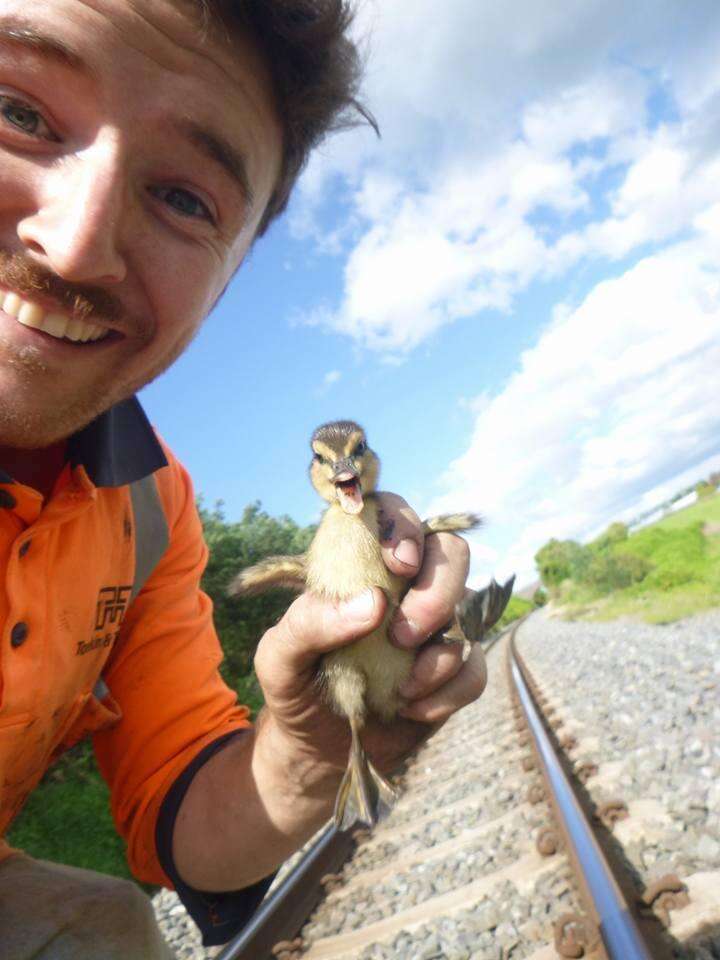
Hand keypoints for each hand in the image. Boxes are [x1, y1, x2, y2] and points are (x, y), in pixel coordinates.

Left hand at [253, 492, 485, 777]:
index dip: (404, 526)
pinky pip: (474, 667)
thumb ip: (309, 622)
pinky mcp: (454, 670)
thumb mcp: (279, 656)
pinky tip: (410, 708)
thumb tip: (374, 603)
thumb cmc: (296, 684)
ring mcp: (435, 626)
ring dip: (439, 652)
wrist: (316, 749)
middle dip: (436, 591)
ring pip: (471, 608)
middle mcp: (406, 586)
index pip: (394, 514)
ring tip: (401, 687)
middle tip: (401, 634)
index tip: (397, 564)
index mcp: (361, 565)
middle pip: (451, 552)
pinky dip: (447, 691)